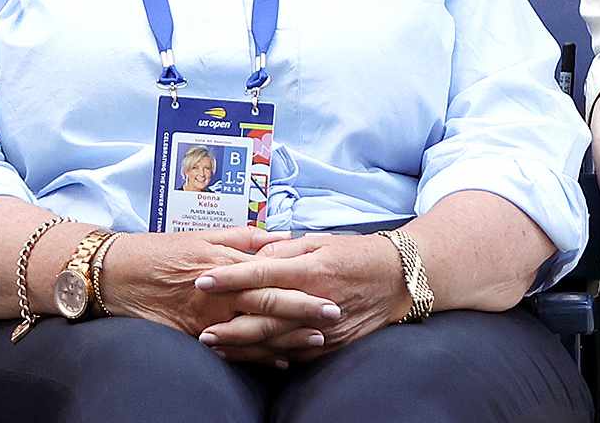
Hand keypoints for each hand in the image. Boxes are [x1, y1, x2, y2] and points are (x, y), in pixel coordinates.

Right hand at [100, 228, 336, 351]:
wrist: (114, 274)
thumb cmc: (160, 249)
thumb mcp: (203, 234)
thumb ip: (245, 238)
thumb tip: (282, 236)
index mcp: (224, 262)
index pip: (270, 275)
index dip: (301, 285)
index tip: (329, 289)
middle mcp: (218, 292)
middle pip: (267, 305)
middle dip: (303, 313)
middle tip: (334, 315)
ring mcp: (205, 317)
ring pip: (253, 332)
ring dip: (286, 339)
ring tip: (316, 342)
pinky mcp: (192, 335)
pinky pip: (230, 350)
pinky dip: (256, 357)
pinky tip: (280, 361)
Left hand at [194, 232, 408, 364]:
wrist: (398, 279)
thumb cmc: (357, 254)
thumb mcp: (321, 241)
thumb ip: (285, 252)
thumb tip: (254, 259)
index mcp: (313, 269)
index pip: (263, 274)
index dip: (230, 277)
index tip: (203, 280)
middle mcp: (317, 300)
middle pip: (265, 316)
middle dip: (230, 324)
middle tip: (201, 330)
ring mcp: (325, 326)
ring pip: (277, 341)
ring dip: (244, 345)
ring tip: (216, 346)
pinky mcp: (333, 344)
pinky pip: (296, 354)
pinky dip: (271, 357)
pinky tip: (250, 356)